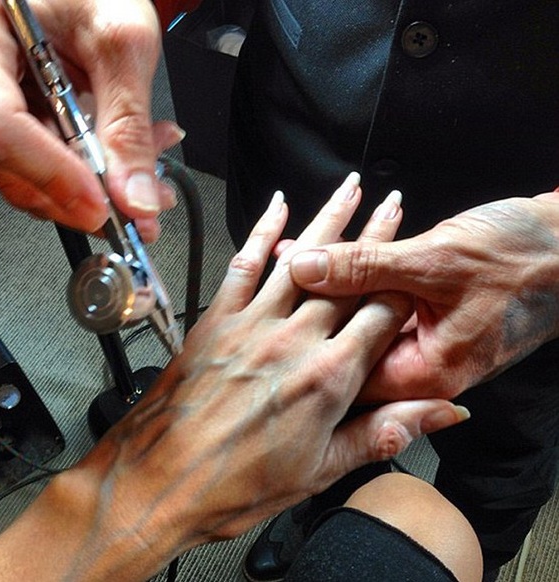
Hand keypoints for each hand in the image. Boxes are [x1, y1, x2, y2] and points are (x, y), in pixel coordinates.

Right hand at [0, 0, 180, 239]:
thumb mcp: (120, 41)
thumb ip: (128, 122)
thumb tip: (132, 195)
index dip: (50, 173)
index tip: (100, 202)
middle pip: (8, 164)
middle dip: (79, 197)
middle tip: (135, 208)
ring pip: (31, 179)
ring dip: (96, 192)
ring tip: (147, 180)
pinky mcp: (17, 125)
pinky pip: (48, 169)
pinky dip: (95, 178)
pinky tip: (129, 165)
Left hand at [0, 175, 468, 581]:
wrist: (160, 482)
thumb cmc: (235, 486)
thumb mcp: (322, 471)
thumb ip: (383, 432)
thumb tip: (441, 412)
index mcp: (328, 378)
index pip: (382, 316)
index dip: (405, 285)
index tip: (418, 262)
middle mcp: (293, 340)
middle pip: (346, 277)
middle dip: (375, 237)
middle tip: (393, 203)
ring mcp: (251, 323)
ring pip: (300, 260)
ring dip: (327, 220)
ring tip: (348, 189)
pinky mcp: (216, 319)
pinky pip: (245, 265)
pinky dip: (262, 232)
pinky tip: (277, 208)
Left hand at [290, 191, 558, 401]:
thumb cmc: (522, 258)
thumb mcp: (436, 262)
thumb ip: (366, 268)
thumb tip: (304, 266)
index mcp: (425, 372)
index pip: (346, 375)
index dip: (303, 336)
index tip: (267, 312)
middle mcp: (420, 367)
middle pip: (345, 345)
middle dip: (306, 306)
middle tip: (269, 277)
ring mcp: (421, 342)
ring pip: (356, 321)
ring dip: (323, 285)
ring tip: (285, 254)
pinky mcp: (424, 315)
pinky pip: (374, 302)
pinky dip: (348, 275)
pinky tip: (320, 253)